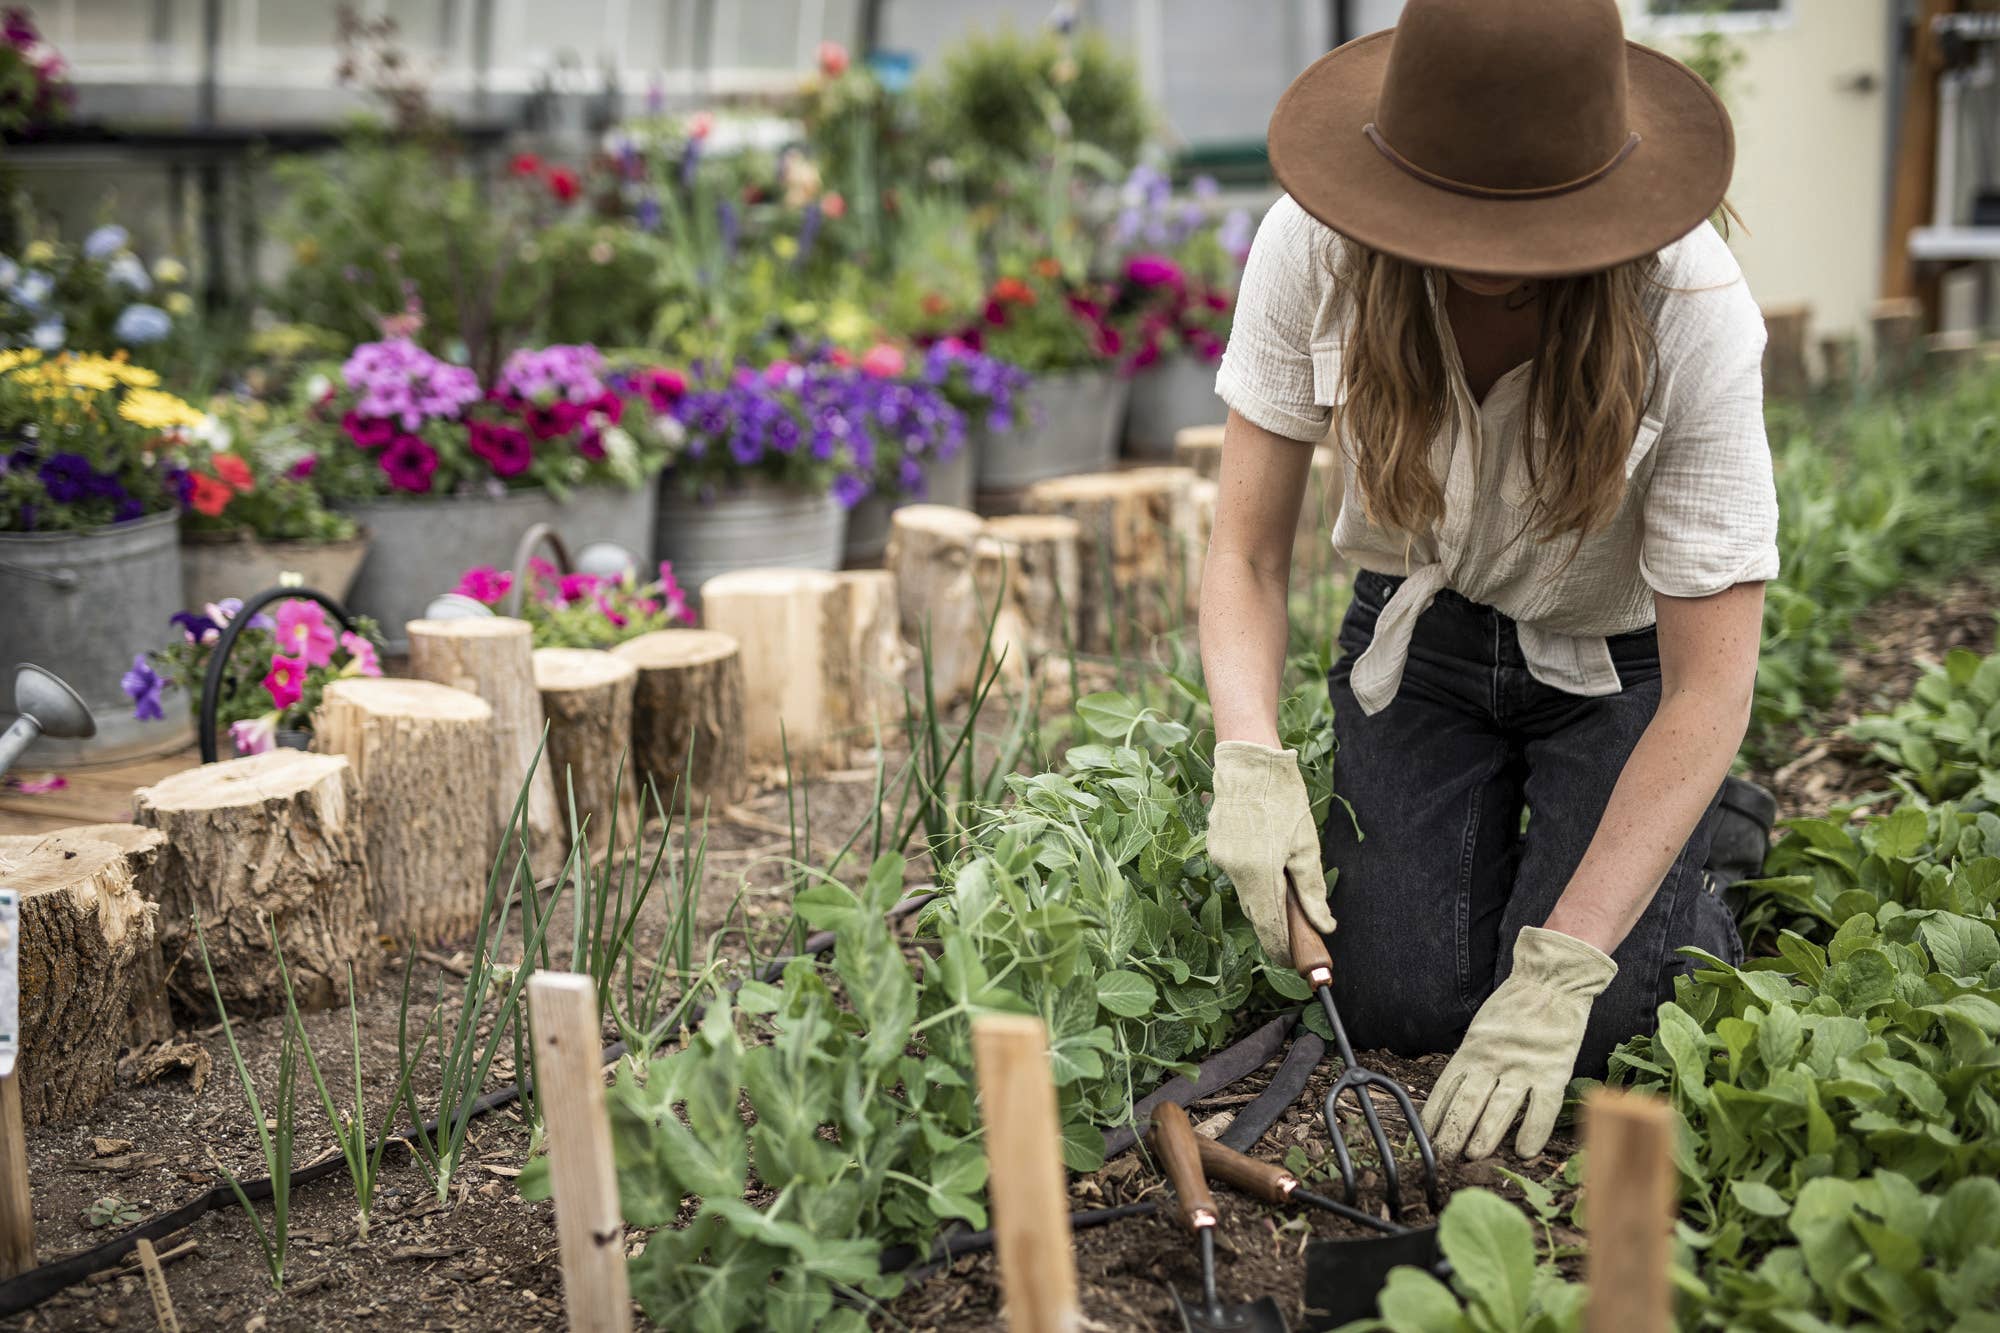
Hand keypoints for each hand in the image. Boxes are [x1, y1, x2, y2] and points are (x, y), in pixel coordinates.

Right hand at [1206, 741, 1335, 965]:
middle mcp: (1234, 870)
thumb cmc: (1282, 799)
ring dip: (1265, 894)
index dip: (1281, 948)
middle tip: (1299, 932)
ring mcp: (1221, 858)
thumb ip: (1313, 891)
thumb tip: (1325, 925)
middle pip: (1256, 911)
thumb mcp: (1306, 846)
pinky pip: (1237, 871)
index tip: (1292, 963)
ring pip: (1246, 890)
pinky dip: (1253, 873)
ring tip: (1285, 879)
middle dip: (1275, 924)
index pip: (1269, 926)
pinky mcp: (1215, 846)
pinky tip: (1266, 854)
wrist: (1248, 764)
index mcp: (1259, 873)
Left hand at [1422, 926, 1617, 1159]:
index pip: (1446, 1088)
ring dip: (1485, 1134)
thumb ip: (1470, 1062)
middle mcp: (1493, 1060)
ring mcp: (1523, 1066)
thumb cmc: (1513, 1010)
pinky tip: (1524, 1151)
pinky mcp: (1553, 1071)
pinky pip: (1542, 1107)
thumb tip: (1454, 1096)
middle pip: (1468, 1102)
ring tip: (1473, 1156)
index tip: (1426, 1138)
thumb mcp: (1480, 1032)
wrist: (1551, 984)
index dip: (1435, 1115)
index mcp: (1472, 1050)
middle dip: (1454, 1131)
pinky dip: (1533, 1130)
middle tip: (1444, 1155)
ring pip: (1499, 1107)